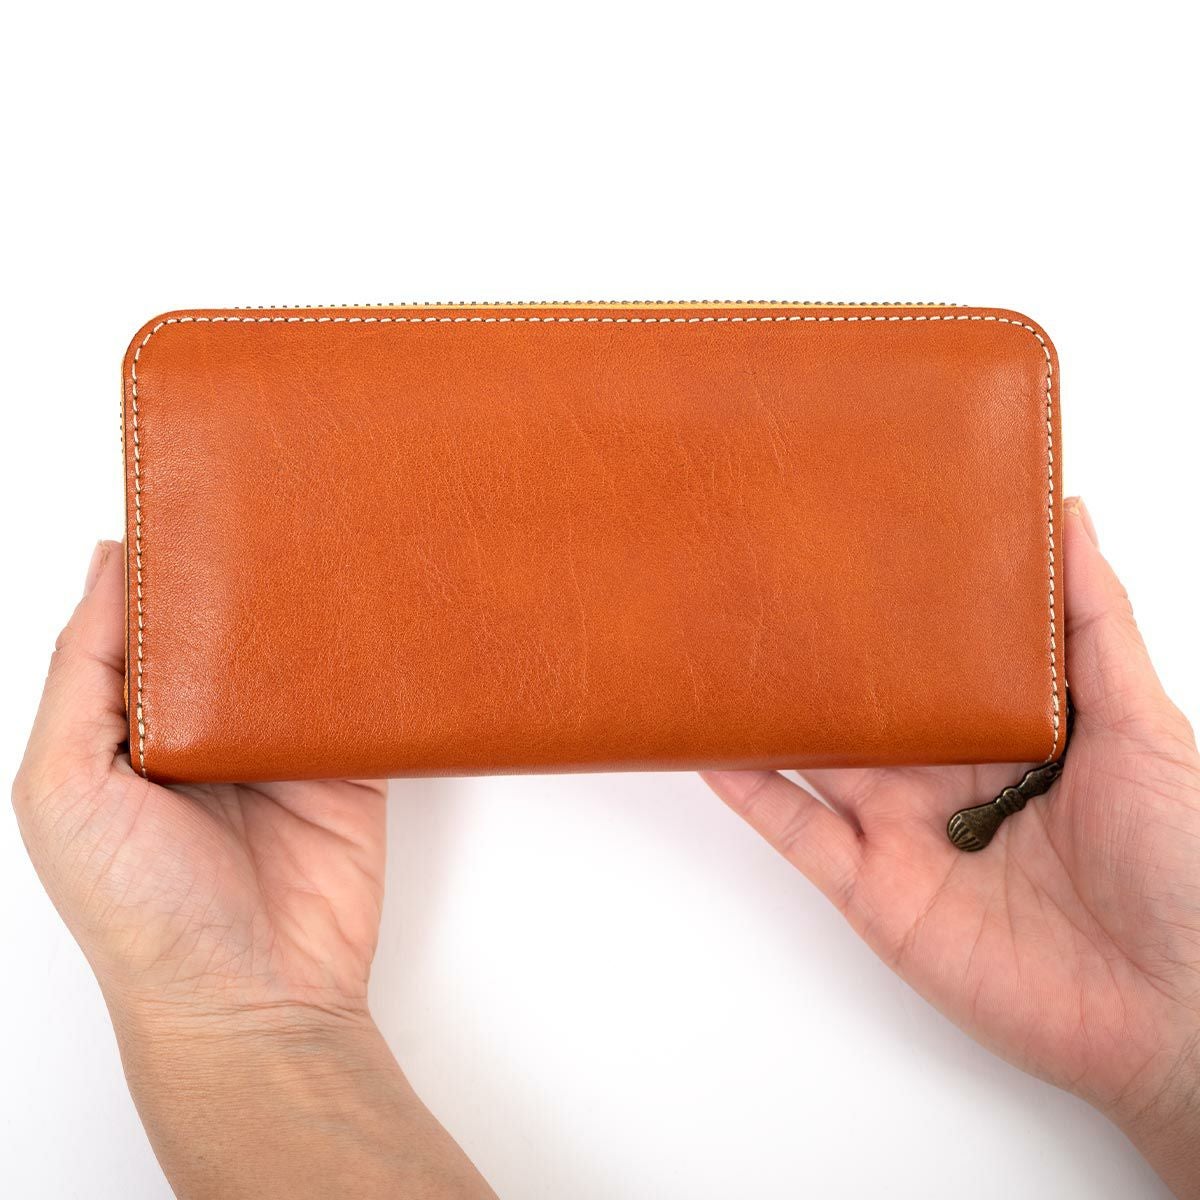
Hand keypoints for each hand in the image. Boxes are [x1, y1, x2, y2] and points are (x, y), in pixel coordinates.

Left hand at [13, 541, 494, 1198]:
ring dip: (311, 605)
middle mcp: (207, 725)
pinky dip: (374, 658)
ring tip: (328, 537)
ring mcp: (283, 743)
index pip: (145, 619)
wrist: (253, 1001)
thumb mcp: (63, 788)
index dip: (159, 560)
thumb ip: (80, 675)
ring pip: (300, 648)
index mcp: (130, 724)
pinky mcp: (350, 763)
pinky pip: (363, 696)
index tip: (183, 492)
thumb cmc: (140, 912)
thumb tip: (106, 561)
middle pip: (230, 622)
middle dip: (244, 570)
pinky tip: (380, 613)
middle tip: (267, 500)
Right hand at [704, 498, 1199, 1197]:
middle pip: (862, 706)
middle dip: (818, 654)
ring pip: (816, 760)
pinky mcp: (872, 889)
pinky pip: (798, 833)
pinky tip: (713, 747)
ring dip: (769, 714)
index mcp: (1001, 734)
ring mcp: (901, 833)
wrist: (1166, 1008)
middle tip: (767, 585)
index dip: (894, 611)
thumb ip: (1095, 626)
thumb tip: (1071, 514)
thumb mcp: (1143, 724)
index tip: (853, 547)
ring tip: (721, 651)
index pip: (931, 660)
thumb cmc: (1176, 863)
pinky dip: (751, 792)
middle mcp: (942, 778)